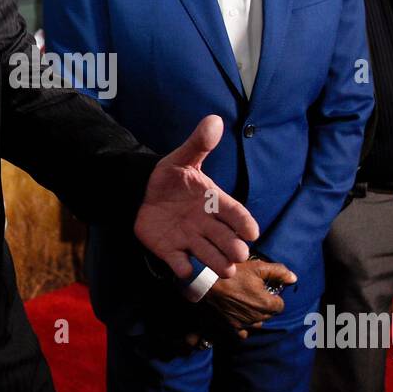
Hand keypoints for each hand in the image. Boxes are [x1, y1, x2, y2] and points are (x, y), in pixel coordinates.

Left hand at [135, 115, 258, 278]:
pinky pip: (180, 264)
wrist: (140, 190)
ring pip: (209, 255)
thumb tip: (215, 120)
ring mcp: (189, 238)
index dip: (244, 222)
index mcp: (214, 201)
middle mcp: (206, 224)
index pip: (235, 213)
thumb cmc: (169, 176)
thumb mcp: (182, 158)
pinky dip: (183, 269)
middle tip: (239, 255)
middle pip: (226, 239)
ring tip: (226, 270)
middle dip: (234, 248)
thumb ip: (198, 143)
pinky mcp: (171, 250)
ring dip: (217, 263)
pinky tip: (185, 269)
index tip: (252, 231)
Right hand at [202, 259, 291, 338]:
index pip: (280, 305)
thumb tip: (294, 278)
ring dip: (255, 315)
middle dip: (264, 306)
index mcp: (267, 304)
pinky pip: (244, 332)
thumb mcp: (257, 267)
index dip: (273, 296)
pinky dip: (244, 326)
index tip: (264, 289)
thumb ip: (279, 272)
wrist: (206, 284)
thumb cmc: (233, 273)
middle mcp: (258, 318)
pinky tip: (238, 315)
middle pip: (269, 314)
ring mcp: (245, 324)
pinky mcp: (232, 328)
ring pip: (257, 323)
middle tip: (253, 293)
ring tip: (245, 303)